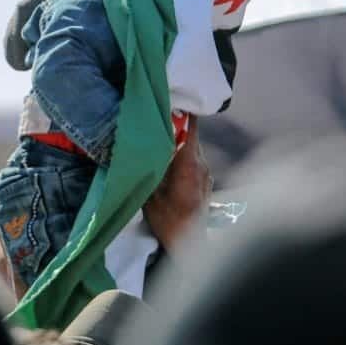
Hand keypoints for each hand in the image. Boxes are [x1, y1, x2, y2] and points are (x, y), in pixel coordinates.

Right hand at [144, 119, 211, 251]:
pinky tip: (168, 158)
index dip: (181, 111)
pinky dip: (183, 154)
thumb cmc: (169, 221)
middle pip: (191, 134)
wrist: (191, 246)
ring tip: (159, 136)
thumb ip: (147, 169)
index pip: (190, 127)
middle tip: (155, 116)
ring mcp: (207, 172)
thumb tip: (138, 148)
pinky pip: (195, 159)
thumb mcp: (150, 195)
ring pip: (192, 147)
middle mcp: (202, 163)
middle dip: (175, 124)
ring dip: (178, 140)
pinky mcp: (206, 180)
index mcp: (189, 163)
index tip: (168, 98)